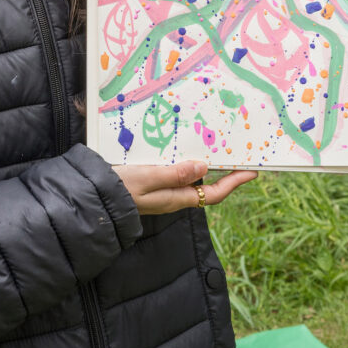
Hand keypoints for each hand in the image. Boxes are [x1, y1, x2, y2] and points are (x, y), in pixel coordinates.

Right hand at [113, 160, 256, 214]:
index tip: (252, 172)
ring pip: (191, 179)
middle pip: (206, 187)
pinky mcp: (151, 184)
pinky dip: (186, 163)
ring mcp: (162, 191)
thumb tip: (204, 167)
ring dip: (206, 166)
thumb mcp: (147, 178)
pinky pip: (176, 174)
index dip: (234, 183)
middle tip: (238, 156)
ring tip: (216, 150)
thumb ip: (175, 174)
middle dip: (224, 173)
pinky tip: (184, 151)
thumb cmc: (119, 188)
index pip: (214, 193)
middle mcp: (173, 197)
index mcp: (176, 198)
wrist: (95, 197)